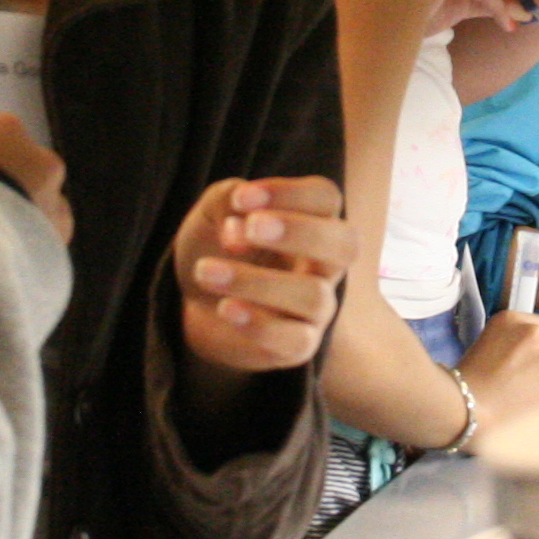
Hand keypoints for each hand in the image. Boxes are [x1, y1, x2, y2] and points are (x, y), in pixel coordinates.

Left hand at [176, 176, 351, 373]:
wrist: (193, 302)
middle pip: (346, 243)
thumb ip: (228, 202)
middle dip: (300, 232)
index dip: (290, 193)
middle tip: (251, 228)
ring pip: (314, 296)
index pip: (325, 197)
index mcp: (311, 220)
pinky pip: (296, 340)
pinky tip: (225, 309)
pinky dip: (259, 324)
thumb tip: (239, 224)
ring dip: (257, 282)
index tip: (240, 200)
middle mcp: (324, 263)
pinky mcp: (298, 345)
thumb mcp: (213, 213)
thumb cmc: (214, 247)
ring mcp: (317, 308)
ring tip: (206, 272)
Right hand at [457, 306, 538, 437]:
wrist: (467, 408)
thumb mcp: (485, 344)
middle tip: (523, 380)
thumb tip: (528, 350)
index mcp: (512, 320)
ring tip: (524, 396)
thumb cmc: (468, 382)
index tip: (526, 358)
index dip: (534, 345)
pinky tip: (529, 405)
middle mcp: (534, 334)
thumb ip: (512, 340)